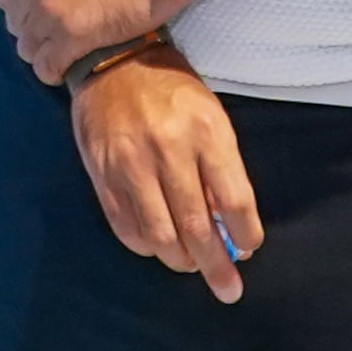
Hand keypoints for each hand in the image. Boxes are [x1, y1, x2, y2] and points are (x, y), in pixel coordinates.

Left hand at [0, 0, 188, 80]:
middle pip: (15, 20)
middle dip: (32, 22)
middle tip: (60, 20)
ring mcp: (51, 12)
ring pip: (27, 46)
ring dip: (42, 47)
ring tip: (65, 42)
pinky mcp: (76, 38)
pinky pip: (47, 67)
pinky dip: (54, 69)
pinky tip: (68, 63)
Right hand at [69, 43, 261, 304]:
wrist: (113, 60)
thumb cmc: (173, 92)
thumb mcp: (210, 117)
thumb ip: (222, 170)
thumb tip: (232, 229)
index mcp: (206, 131)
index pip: (235, 200)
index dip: (246, 234)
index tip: (248, 248)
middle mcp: (169, 149)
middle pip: (198, 228)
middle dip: (217, 267)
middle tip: (229, 290)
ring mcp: (132, 165)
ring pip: (161, 237)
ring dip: (181, 261)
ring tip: (191, 264)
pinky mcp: (103, 174)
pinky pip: (127, 229)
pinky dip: (147, 246)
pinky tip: (158, 244)